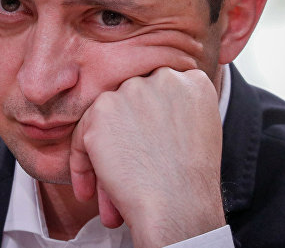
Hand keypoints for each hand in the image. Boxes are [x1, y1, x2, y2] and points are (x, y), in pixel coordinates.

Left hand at [69, 67, 225, 247]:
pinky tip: (90, 191)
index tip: (149, 145)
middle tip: (130, 168)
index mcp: (192, 81)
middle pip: (132, 101)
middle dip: (127, 136)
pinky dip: (82, 164)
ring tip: (110, 189)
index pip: (161, 89)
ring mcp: (132, 91)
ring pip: (107, 118)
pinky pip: (82, 135)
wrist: (178, 207)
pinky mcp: (102, 110)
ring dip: (105, 153)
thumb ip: (178, 109)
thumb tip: (149, 111)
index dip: (150, 119)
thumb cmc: (190, 184)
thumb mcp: (201, 132)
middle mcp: (163, 77)